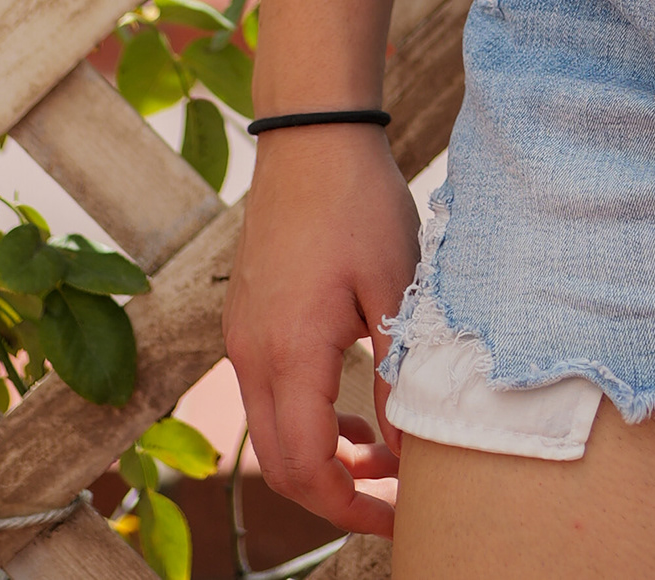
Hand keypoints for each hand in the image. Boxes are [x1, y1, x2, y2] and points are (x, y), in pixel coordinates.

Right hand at [224, 128, 418, 533]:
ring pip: (271, 432)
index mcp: (289, 352)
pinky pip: (269, 394)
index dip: (350, 506)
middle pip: (280, 465)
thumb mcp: (395, 287)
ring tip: (382, 455)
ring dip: (321, 457)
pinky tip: (352, 410)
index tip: (397, 518)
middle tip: (392, 500)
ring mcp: (243, 336)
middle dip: (335, 495)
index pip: (307, 468)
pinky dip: (307, 419)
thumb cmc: (359, 202)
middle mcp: (253, 354)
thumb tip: (410, 446)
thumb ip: (399, 373)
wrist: (313, 135)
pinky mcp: (249, 319)